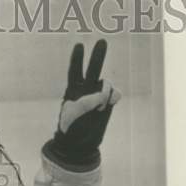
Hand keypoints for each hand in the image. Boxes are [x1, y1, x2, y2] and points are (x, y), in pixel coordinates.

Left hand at [43, 39, 120, 169]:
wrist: (79, 144)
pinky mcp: (108, 103)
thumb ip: (86, 100)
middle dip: (97, 56)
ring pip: (105, 84)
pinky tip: (108, 105)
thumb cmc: (70, 128)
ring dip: (103, 93)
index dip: (77, 58)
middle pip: (92, 69)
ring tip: (97, 107)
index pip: (75, 71)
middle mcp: (86, 89)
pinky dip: (113, 97)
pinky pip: (114, 94)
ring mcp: (99, 95)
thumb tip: (104, 94)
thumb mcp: (73, 114)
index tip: (79, 45)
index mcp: (73, 89)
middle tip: (102, 41)